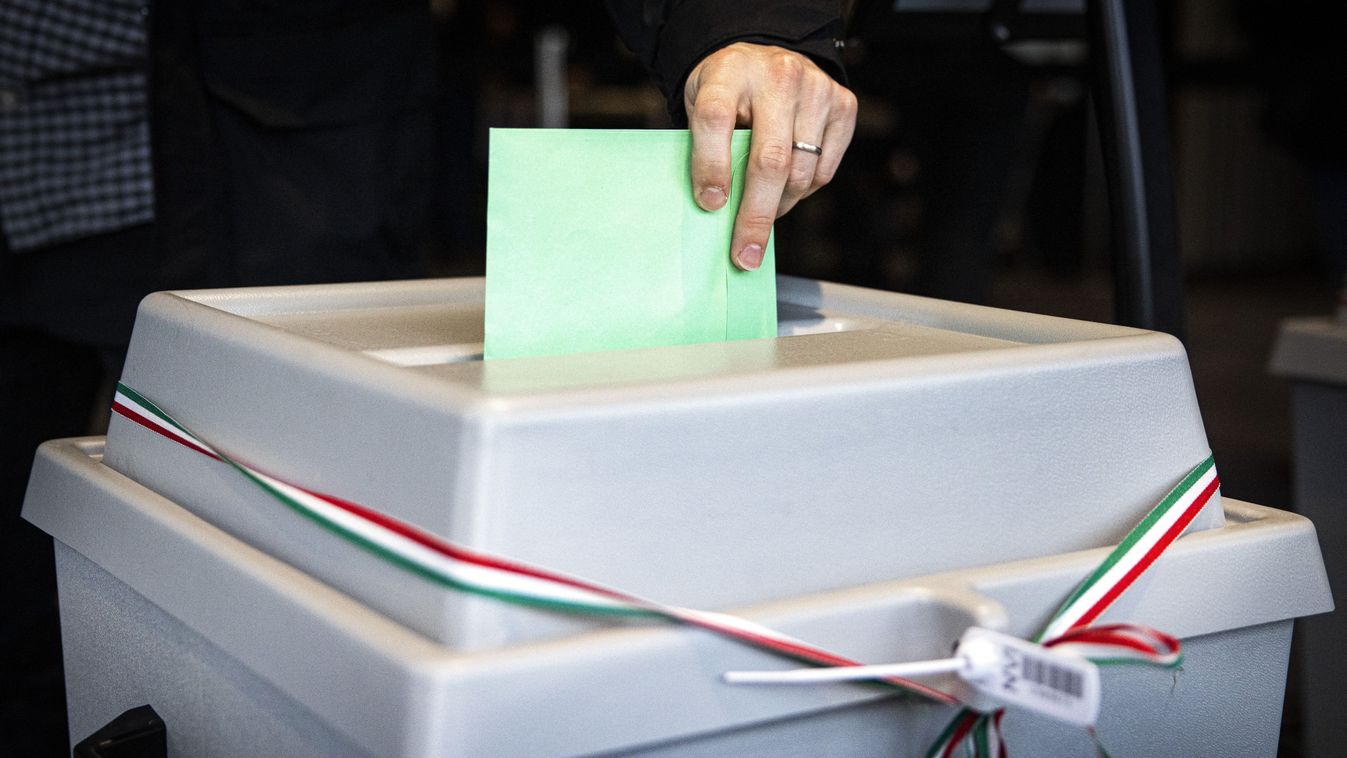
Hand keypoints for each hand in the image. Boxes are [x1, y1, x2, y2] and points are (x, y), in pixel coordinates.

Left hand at [684, 42, 857, 270]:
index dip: (711, 166)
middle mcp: (777, 76)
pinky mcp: (844, 105)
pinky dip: (804, 191)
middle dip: (756, 216)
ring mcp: (816, 89)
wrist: (766, 56)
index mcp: (728, 73)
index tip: (710, 204)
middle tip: (744, 254)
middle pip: (770, 160)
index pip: (715, 119)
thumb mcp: (701, 106)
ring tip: (762, 211)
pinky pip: (825, 171)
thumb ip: (705, 148)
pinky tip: (787, 187)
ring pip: (801, 173)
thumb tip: (716, 212)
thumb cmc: (727, 93)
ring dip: (779, 206)